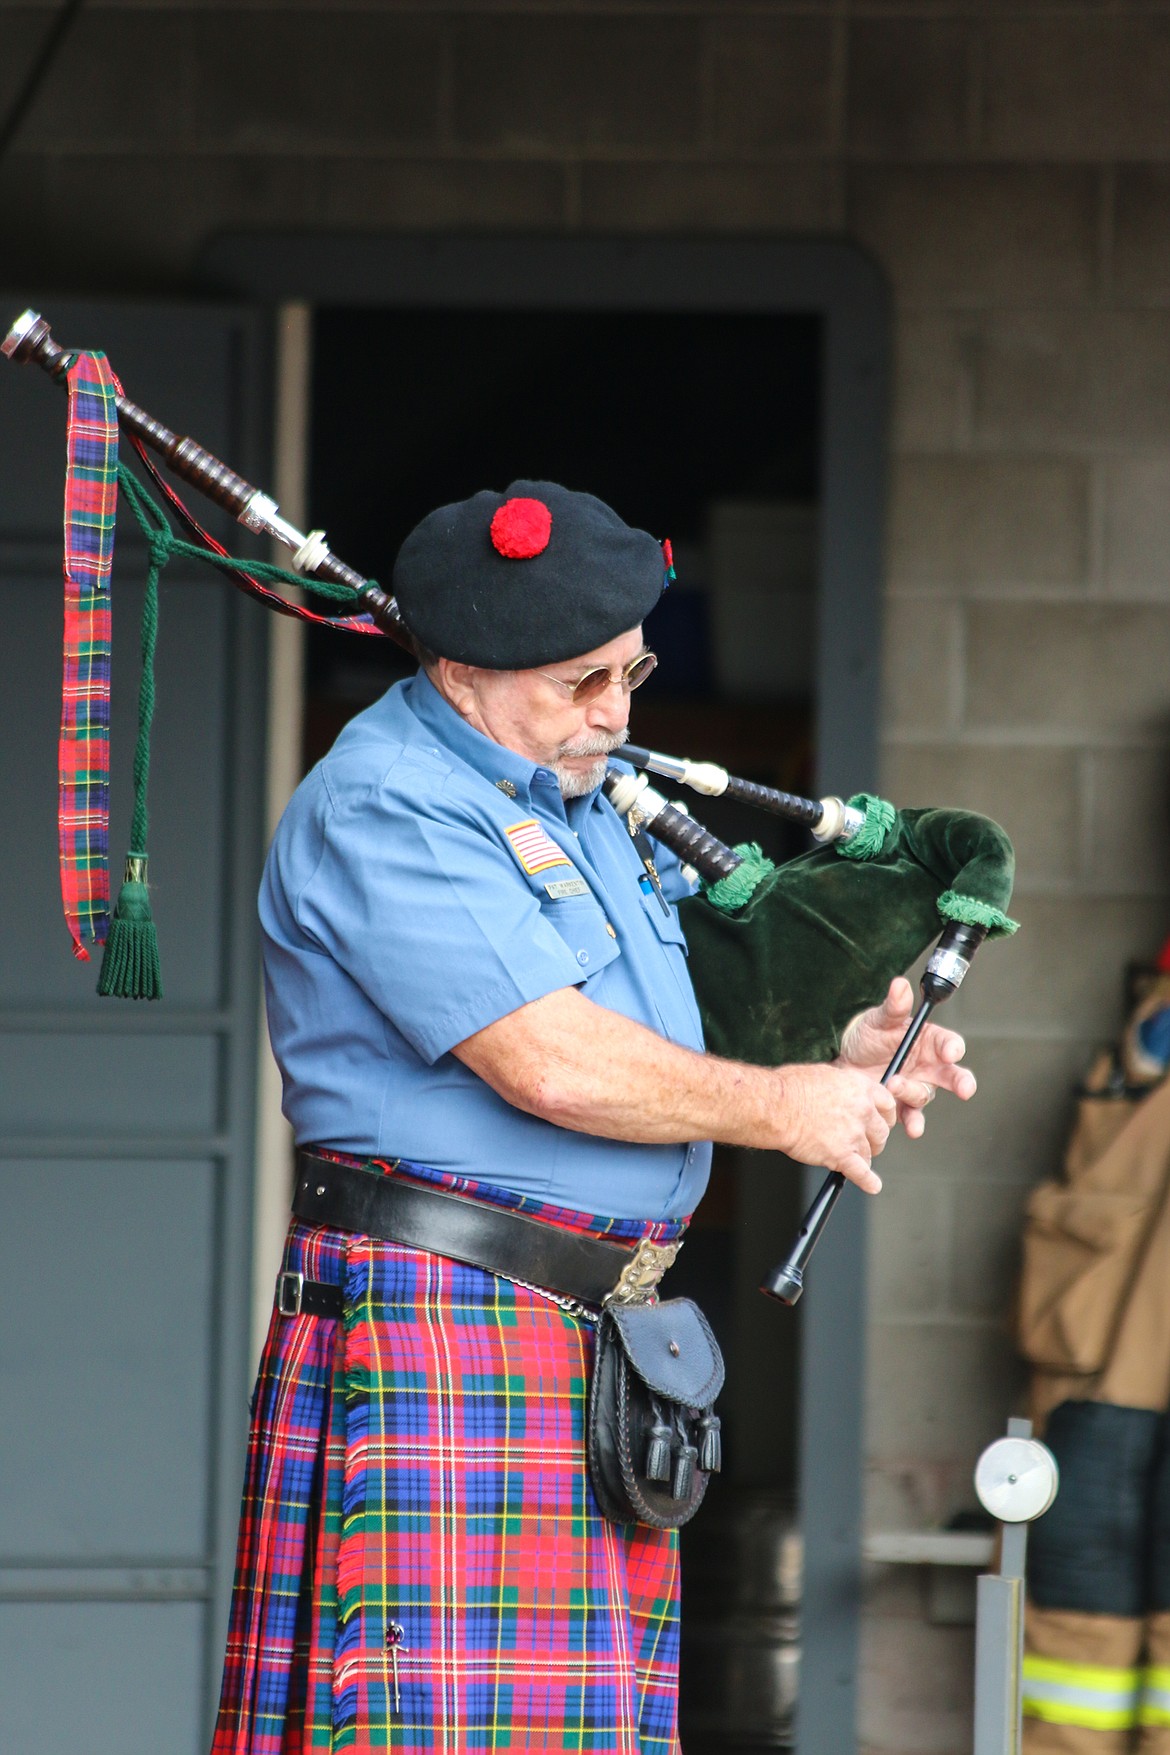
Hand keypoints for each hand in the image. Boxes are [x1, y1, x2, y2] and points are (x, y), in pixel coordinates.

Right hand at [772, 1063, 896, 1192]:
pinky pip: (862, 1173)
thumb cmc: (790, 1088)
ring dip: (863, 1158)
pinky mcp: (842, 1154)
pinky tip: (872, 1185)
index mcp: (860, 1088)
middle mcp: (862, 1110)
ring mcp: (853, 1133)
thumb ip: (843, 1086)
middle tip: (866, 1143)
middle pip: (881, 1132)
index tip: (880, 1122)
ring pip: (869, 1153)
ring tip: (853, 1160)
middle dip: (874, 1140)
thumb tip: (844, 1093)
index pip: (887, 1105)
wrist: (776, 1107)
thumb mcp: (825, 1075)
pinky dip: (868, 1182)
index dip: (884, 1117)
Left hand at [836, 976, 975, 1138]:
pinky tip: (912, 1128)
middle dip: (961, 1082)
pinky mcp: (901, 1106)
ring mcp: (916, 1087)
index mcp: (928, 1041)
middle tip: (965, 1089)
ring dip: (913, 1092)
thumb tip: (900, 985)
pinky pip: (913, 1116)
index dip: (952, 1048)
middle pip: (953, 1076)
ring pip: (925, 1094)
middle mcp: (928, 1066)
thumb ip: (893, 1006)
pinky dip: (914, 1124)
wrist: (843, 1062)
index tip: (950, 1053)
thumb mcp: (878, 1019)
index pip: (949, 1043)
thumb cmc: (867, 1036)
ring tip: (893, 1084)